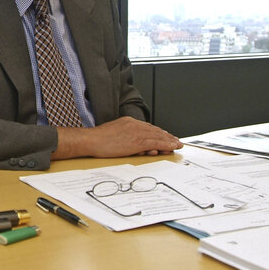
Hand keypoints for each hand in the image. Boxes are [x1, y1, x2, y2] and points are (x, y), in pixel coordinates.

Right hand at [53, 116, 181, 159]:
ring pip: (158, 136)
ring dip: (169, 141)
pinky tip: (172, 147)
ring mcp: (136, 132)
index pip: (147, 127)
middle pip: (155, 130)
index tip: (164, 137)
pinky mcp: (137, 140)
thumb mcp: (113, 134)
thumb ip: (126, 137)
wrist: (91, 140)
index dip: (158, 133)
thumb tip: (134, 145)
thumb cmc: (98, 140)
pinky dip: (166, 144)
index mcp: (128, 122)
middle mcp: (134, 124)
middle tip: (176, 141)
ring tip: (177, 145)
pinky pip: (156, 142)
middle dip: (166, 136)